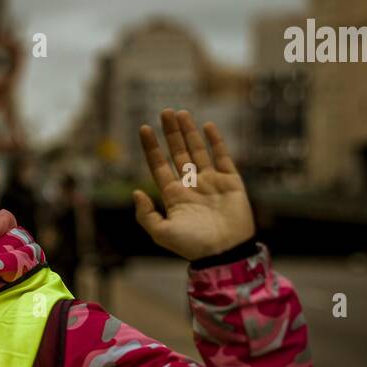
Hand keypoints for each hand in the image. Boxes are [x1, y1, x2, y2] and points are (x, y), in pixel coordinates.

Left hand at [132, 109, 254, 260]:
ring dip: (189, 132)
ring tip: (180, 113)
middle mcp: (191, 185)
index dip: (152, 147)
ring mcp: (211, 182)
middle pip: (178, 153)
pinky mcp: (231, 181)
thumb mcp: (162, 233)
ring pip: (198, 150)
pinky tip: (207, 126)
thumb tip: (135, 192)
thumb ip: (146, 215)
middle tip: (164, 112)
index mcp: (174, 195)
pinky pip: (222, 157)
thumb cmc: (193, 246)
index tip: (144, 128)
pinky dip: (216, 141)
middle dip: (171, 133)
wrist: (226, 253)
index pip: (159, 165)